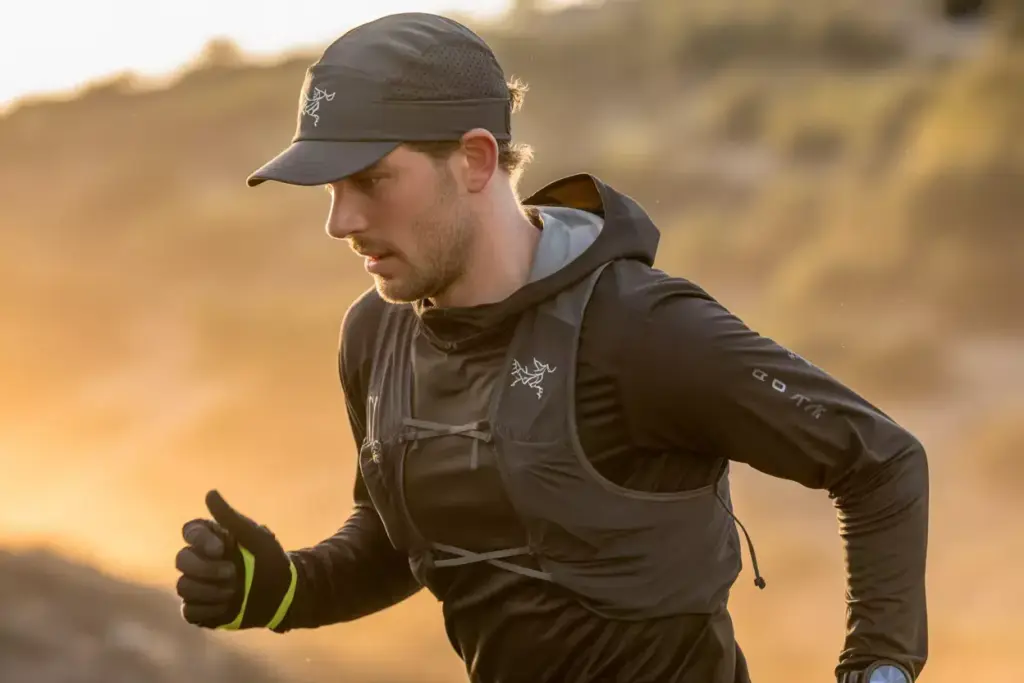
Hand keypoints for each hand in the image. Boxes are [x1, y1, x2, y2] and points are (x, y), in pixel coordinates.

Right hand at [175, 489, 296, 630]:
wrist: (284, 595)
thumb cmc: (270, 561)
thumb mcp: (255, 537)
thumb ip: (231, 518)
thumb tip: (210, 493)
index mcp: (212, 539)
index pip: (190, 532)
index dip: (200, 541)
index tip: (221, 549)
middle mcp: (201, 560)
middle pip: (181, 560)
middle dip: (206, 569)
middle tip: (232, 573)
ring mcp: (199, 585)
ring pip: (183, 586)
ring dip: (210, 591)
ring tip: (234, 591)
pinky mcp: (201, 609)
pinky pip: (189, 611)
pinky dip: (208, 609)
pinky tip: (227, 607)